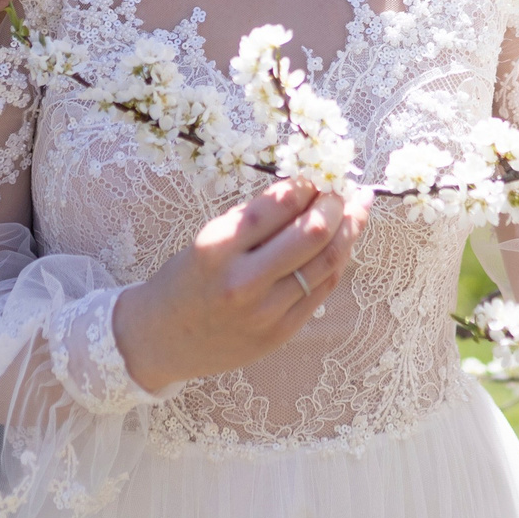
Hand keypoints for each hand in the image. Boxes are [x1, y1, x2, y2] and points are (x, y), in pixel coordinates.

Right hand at [111, 180, 368, 393]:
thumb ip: (253, 219)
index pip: (278, 205)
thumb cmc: (184, 281)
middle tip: (342, 191)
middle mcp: (243, 281)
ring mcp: (265, 312)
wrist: (161, 340)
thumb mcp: (207, 239)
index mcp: (217, 248)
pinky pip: (321, 291)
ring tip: (357, 210)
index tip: (313, 177)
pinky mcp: (280, 334)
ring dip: (348, 231)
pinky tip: (342, 244)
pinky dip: (336, 263)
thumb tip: (304, 190)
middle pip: (312, 234)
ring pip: (326, 263)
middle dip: (336, 205)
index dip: (306, 185)